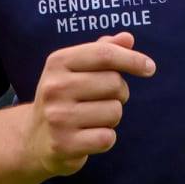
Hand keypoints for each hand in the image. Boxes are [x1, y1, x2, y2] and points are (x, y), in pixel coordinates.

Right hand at [23, 32, 155, 177]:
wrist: (34, 139)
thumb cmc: (64, 97)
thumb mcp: (76, 69)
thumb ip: (102, 51)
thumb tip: (127, 38)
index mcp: (58, 62)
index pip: (104, 55)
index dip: (132, 59)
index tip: (150, 68)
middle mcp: (54, 87)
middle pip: (114, 83)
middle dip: (119, 93)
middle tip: (102, 100)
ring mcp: (58, 117)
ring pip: (114, 112)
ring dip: (111, 117)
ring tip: (91, 119)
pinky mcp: (63, 145)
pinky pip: (107, 138)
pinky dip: (105, 138)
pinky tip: (88, 137)